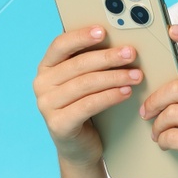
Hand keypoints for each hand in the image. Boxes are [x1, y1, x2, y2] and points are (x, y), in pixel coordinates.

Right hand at [33, 25, 143, 167]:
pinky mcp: (58, 124)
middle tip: (131, 53)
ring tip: (136, 75)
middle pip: (78, 65)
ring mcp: (46, 105)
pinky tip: (126, 92)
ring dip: (115, 77)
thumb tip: (117, 40)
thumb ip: (90, 62)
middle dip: (108, 58)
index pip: (60, 45)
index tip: (104, 31)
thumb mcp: (83, 81)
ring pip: (86, 84)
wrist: (79, 147)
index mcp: (46, 67)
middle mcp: (41, 84)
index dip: (81, 36)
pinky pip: (88, 105)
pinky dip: (110, 97)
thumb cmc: (84, 107)